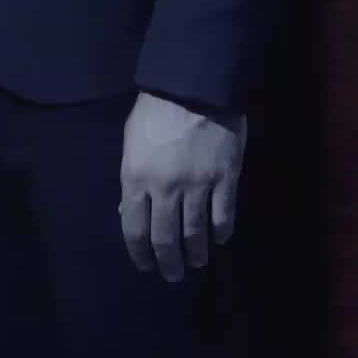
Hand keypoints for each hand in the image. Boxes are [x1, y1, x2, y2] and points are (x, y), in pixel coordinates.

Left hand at [119, 91, 245, 281]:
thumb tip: (132, 209)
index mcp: (136, 178)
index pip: (134, 229)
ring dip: (196, 253)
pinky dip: (222, 233)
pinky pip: (223, 216)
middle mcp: (165, 188)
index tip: (146, 266)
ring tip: (197, 261)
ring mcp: (197, 185)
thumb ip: (132, 176)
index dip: (140, 254)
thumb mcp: (132, 140)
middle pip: (165, 239)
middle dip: (168, 263)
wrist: (195, 83)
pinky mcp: (225, 178)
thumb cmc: (157, 109)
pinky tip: (220, 239)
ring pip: (196, 233)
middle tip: (173, 275)